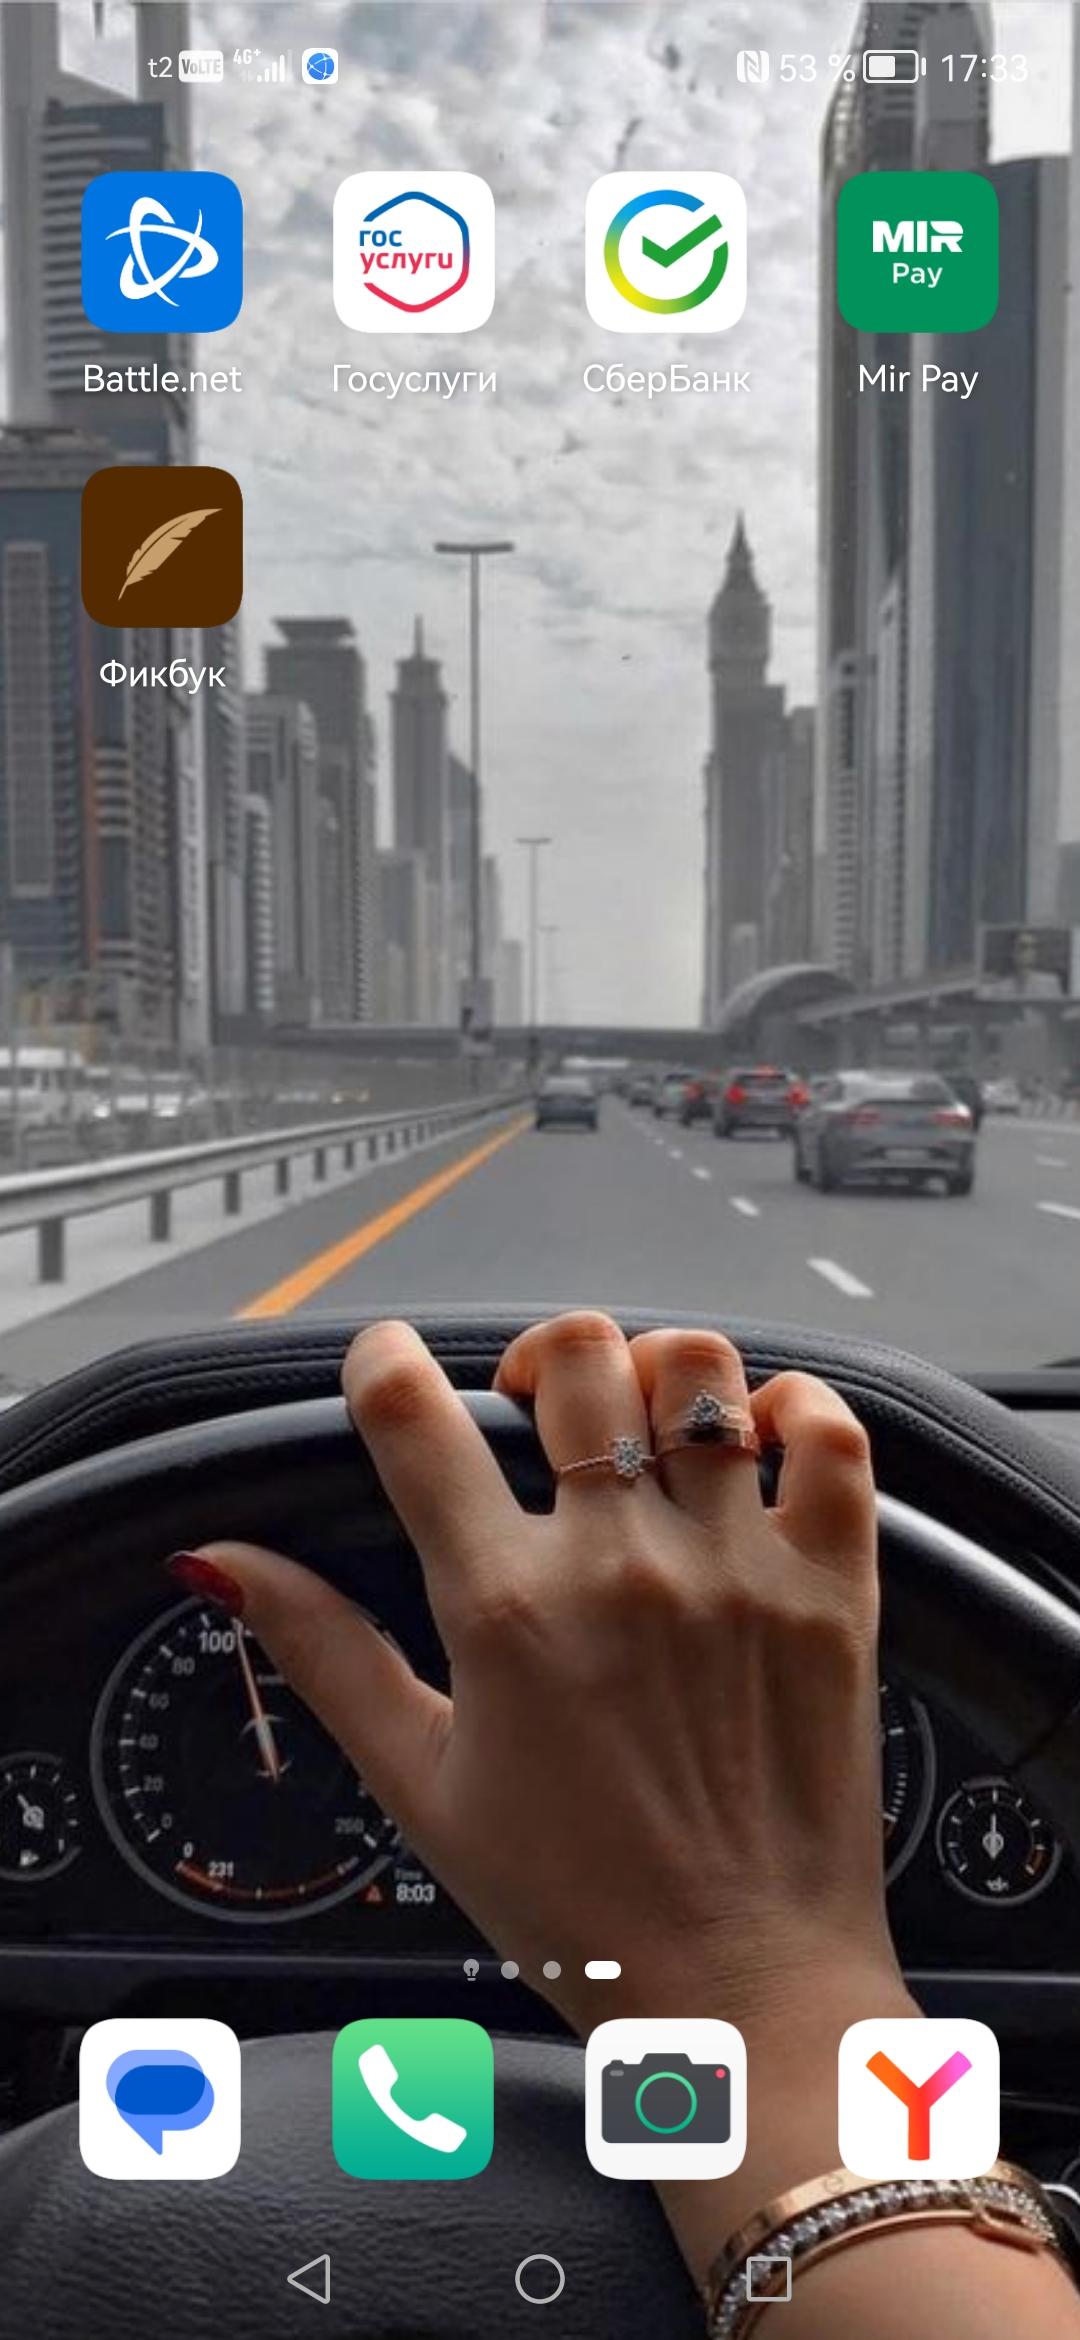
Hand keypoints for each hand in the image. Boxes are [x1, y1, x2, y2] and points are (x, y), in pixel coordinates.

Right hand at [171, 1313, 906, 2045]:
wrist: (742, 1993)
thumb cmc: (578, 1907)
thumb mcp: (418, 1782)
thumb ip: (321, 1651)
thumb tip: (222, 1562)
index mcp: (506, 1610)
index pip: (415, 1416)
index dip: (384, 1362)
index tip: (388, 1364)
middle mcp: (624, 1568)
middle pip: (572, 1356)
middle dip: (536, 1362)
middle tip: (537, 1416)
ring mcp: (739, 1569)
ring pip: (699, 1372)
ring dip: (657, 1375)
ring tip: (645, 1428)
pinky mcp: (833, 1590)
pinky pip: (832, 1435)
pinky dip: (797, 1409)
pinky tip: (760, 1442)